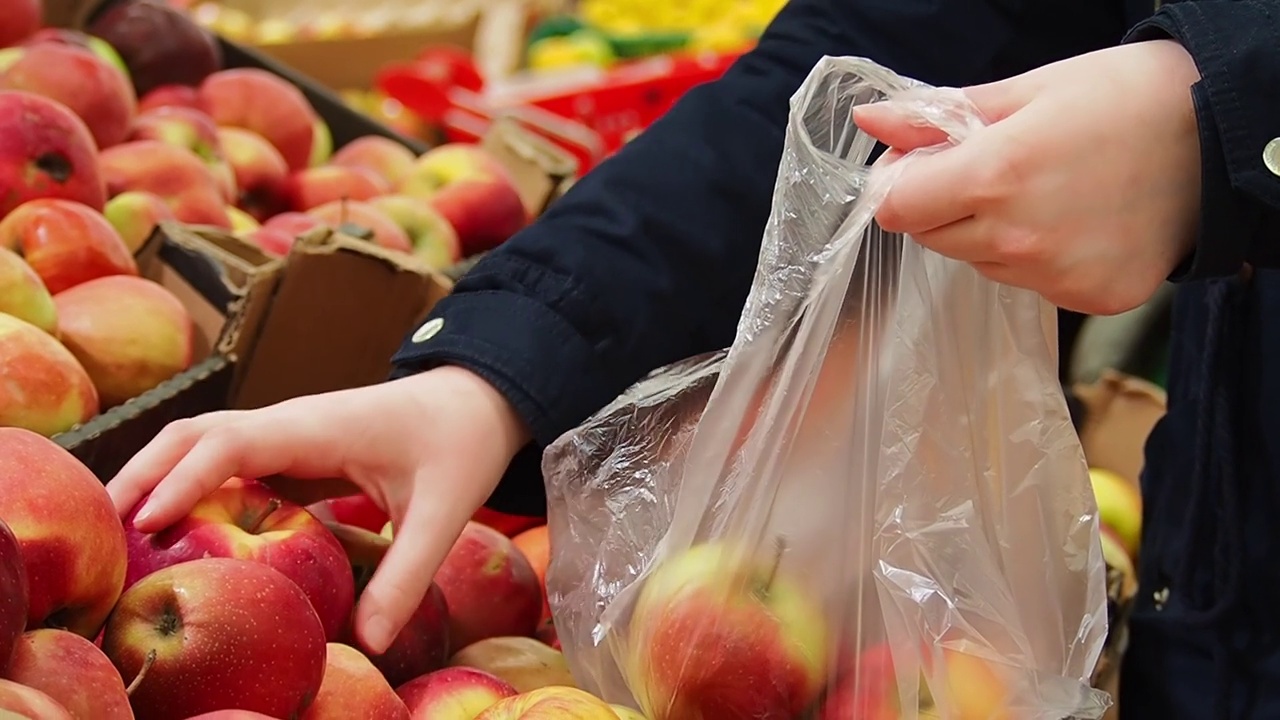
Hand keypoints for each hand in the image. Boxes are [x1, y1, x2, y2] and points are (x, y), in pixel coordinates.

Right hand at [105, 366, 530, 652]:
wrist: (476, 400)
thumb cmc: (459, 445)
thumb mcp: (443, 512)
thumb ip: (408, 574)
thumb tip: (368, 643)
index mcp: (317, 427)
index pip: (230, 441)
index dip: (185, 477)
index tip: (148, 521)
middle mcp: (290, 423)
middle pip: (194, 435)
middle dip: (144, 473)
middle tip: (101, 526)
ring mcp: (288, 434)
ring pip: (203, 444)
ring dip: (159, 476)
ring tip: (117, 532)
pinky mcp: (292, 450)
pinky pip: (229, 463)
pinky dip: (192, 487)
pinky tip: (175, 531)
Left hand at [853, 40, 1202, 314]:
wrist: (1224, 136)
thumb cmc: (1126, 96)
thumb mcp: (1029, 90)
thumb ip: (940, 116)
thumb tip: (872, 123)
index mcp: (995, 175)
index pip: (896, 208)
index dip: (902, 184)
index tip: (925, 164)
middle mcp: (1019, 237)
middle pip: (933, 237)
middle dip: (946, 204)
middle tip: (998, 167)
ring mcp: (1055, 276)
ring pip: (982, 262)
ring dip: (992, 233)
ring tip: (1048, 190)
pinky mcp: (1089, 299)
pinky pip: (1031, 283)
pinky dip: (1039, 257)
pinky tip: (1078, 221)